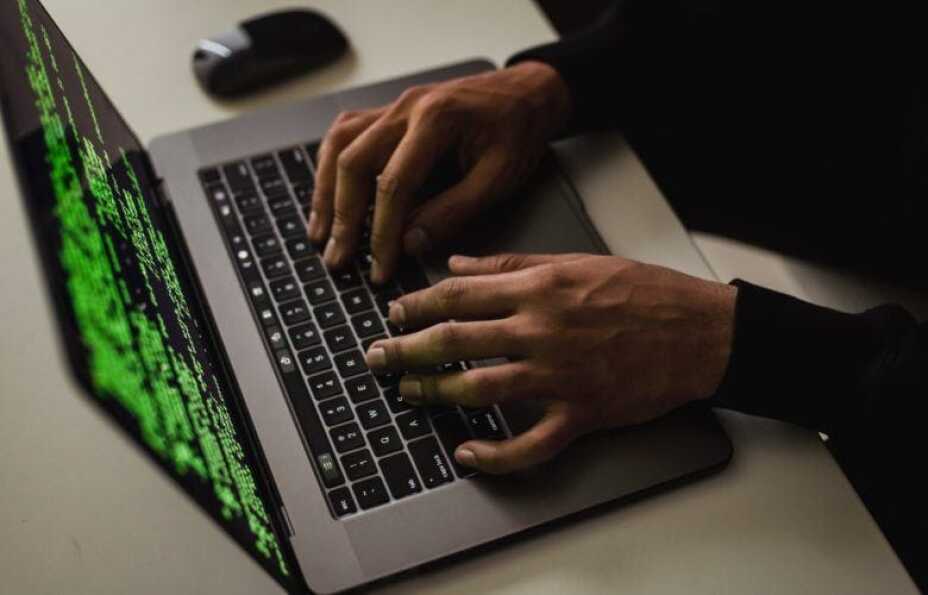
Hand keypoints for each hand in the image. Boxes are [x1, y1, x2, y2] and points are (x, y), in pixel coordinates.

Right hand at [308, 61, 570, 282]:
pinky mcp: (390, 113)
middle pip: (353, 162)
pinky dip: (330, 165)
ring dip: (325, 191)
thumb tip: (410, 244)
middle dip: (343, 217)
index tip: (380, 267)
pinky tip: (327, 193)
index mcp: (436, 119)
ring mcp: (394, 106)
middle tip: (338, 258)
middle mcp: (406, 108)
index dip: (382, 232)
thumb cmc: (518, 131)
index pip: (394, 184)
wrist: (527, 93)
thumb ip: (454, 211)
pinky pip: (346, 134)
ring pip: (339, 145)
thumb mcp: (499, 178)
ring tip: (320, 233)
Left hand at [364, 253, 736, 473]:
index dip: (416, 306)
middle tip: (377, 357)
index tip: (392, 315)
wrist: (699, 332)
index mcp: (539, 287)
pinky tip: (467, 454)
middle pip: (454, 341)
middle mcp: (541, 329)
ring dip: (435, 394)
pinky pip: (529, 444)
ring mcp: (559, 375)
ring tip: (408, 394)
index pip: (458, 295)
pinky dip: (494, 455)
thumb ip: (510, 263)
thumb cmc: (643, 292)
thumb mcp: (575, 261)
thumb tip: (458, 264)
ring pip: (479, 389)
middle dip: (406, 350)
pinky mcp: (580, 414)